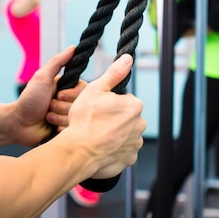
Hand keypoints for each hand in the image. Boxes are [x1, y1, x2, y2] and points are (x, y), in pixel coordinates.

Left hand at [10, 46, 74, 146]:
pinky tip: (52, 127)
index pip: (83, 90)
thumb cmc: (29, 99)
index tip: (58, 95)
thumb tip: (73, 47)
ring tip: (47, 116)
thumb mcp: (42, 78)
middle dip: (62, 106)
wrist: (18, 124)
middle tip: (49, 106)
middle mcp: (71, 101)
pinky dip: (61, 128)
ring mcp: (69, 116)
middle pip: (81, 105)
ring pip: (76, 118)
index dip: (71, 94)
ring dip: (58, 117)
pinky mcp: (67, 130)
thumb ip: (57, 62)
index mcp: (67, 87)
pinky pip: (73, 130)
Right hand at [60, 54, 145, 179]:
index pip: (124, 100)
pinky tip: (101, 147)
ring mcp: (135, 143)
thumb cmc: (85, 119)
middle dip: (113, 118)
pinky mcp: (129, 159)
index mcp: (134, 105)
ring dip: (114, 134)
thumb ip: (114, 73)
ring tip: (96, 135)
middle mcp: (140, 124)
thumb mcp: (95, 89)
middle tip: (95, 122)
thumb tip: (128, 58)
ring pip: (124, 134)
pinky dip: (113, 149)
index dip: (109, 103)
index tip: (97, 108)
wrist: (79, 151)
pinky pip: (122, 151)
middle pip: (125, 117)